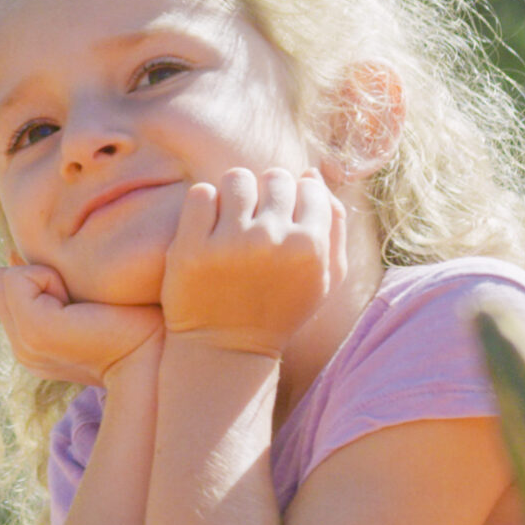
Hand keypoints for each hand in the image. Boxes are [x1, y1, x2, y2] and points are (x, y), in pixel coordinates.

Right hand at [0, 263, 164, 386]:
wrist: (161, 353)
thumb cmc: (139, 320)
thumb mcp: (84, 295)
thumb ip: (46, 279)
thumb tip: (10, 251)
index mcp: (33, 344)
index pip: (3, 285)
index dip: (37, 275)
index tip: (80, 298)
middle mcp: (23, 350)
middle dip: (38, 275)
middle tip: (85, 302)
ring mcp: (25, 346)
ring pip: (4, 278)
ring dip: (47, 276)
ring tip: (85, 305)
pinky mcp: (37, 332)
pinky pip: (17, 278)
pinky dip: (49, 277)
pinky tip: (83, 306)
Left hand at [160, 167, 346, 356]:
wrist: (225, 350)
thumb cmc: (279, 310)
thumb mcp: (323, 277)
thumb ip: (333, 224)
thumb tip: (311, 174)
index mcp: (310, 245)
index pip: (307, 186)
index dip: (295, 198)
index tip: (282, 219)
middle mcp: (272, 239)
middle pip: (274, 177)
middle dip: (265, 194)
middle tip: (254, 220)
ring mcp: (231, 242)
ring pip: (236, 179)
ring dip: (234, 195)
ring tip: (230, 221)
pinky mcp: (191, 247)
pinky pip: (201, 194)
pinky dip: (203, 205)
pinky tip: (207, 228)